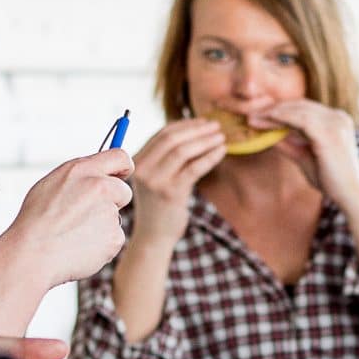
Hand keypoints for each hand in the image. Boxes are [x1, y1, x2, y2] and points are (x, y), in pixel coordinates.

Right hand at [0, 150, 134, 289]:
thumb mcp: (50, 185)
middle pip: (123, 191)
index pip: (119, 157)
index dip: (123, 168)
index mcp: (81, 170)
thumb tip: (98, 175)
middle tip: (86, 216)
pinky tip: (79, 248)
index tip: (121, 176)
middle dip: (112, 202)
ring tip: (73, 235)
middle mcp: (99, 187)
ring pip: (114, 218)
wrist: (31, 254)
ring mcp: (109, 212)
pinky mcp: (114, 237)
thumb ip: (79, 178)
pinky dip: (101, 246)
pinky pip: (113, 239)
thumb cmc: (35, 222)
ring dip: (102, 226)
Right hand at [127, 120, 227, 249]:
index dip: (185, 125)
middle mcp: (142, 169)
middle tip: (216, 125)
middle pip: (171, 139)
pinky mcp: (171, 193)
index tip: (203, 122)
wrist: (154, 237)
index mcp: (137, 161)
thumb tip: (195, 132)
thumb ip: (166, 157)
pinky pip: (194, 168)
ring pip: (182, 151)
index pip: (161, 134)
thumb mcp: (156, 178)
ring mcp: (155, 181)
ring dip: (205, 140)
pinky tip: (221, 151)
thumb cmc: (159, 206)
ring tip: (221, 137)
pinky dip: (209, 157)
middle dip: (196, 129)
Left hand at [249, 99, 358, 208]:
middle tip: (251, 114)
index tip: (260, 116)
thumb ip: (289, 145)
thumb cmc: (330, 180)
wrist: (349, 195)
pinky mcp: (329, 132)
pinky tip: (265, 123)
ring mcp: (335, 122)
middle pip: (300, 105)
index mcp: (336, 121)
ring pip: (297, 110)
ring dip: (272, 113)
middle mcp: (338, 117)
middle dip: (274, 109)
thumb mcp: (304, 157)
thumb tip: (269, 136)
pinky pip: (299, 119)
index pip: (305, 109)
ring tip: (252, 119)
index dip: (282, 111)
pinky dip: (280, 119)